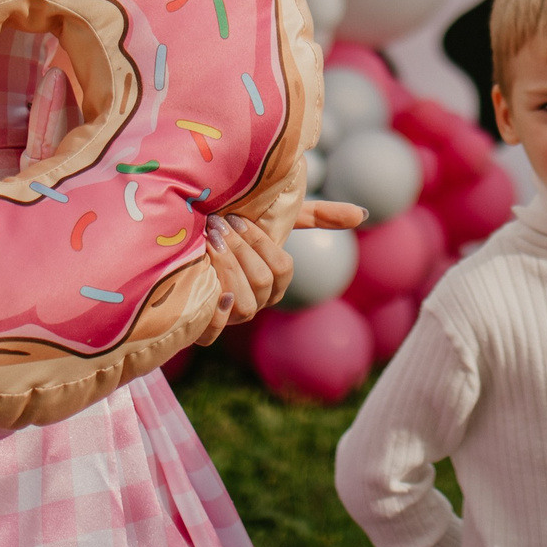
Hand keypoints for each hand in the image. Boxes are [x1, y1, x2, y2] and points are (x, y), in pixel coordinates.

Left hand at [191, 199, 369, 344]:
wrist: (182, 244)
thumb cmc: (232, 229)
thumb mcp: (274, 217)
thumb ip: (317, 216)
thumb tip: (363, 214)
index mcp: (274, 281)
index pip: (281, 268)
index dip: (260, 244)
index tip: (238, 217)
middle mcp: (256, 302)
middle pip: (262, 283)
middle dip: (239, 251)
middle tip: (217, 224)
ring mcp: (232, 318)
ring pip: (244, 306)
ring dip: (224, 270)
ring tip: (206, 241)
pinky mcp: (203, 329)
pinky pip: (212, 333)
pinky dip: (214, 314)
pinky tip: (208, 288)